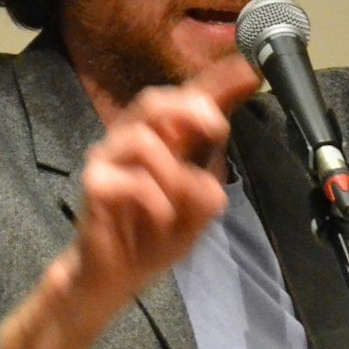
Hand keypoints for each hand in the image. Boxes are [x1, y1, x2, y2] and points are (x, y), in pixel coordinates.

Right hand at [0, 67, 259, 348]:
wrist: (115, 278)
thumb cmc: (152, 237)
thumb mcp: (195, 212)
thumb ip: (207, 187)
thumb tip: (213, 177)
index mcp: (161, 143)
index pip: (186, 103)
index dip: (218, 83)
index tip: (253, 71)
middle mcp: (132, 143)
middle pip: (153, 101)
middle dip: (188, 107)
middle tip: (214, 125)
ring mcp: (108, 161)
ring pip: (143, 139)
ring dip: (171, 172)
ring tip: (176, 204)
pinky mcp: (95, 186)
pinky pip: (131, 181)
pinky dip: (156, 200)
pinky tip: (160, 218)